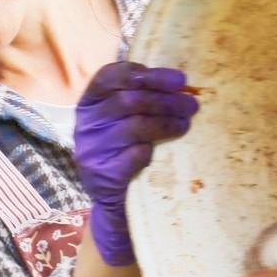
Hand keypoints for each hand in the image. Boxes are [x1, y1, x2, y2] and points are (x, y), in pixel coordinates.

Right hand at [72, 62, 198, 266]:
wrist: (112, 202)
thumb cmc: (123, 153)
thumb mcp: (123, 122)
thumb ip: (140, 100)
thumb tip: (182, 85)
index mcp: (88, 104)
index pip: (111, 76)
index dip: (147, 74)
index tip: (179, 79)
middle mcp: (85, 124)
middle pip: (127, 100)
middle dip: (165, 100)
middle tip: (191, 104)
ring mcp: (90, 150)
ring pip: (133, 126)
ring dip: (166, 122)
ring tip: (186, 124)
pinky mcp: (101, 174)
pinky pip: (133, 155)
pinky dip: (150, 151)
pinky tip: (163, 149)